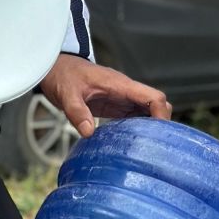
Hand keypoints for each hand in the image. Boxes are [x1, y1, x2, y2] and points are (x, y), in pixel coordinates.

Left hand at [38, 54, 171, 137]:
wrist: (57, 69)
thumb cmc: (63, 76)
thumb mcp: (67, 94)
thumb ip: (77, 112)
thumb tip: (89, 132)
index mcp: (120, 85)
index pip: (153, 96)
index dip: (161, 115)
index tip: (158, 135)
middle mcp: (126, 91)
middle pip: (157, 104)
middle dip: (160, 124)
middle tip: (154, 146)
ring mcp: (123, 99)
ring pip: (149, 112)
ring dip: (150, 128)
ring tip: (146, 149)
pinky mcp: (117, 106)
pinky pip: (135, 117)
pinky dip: (139, 129)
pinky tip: (132, 144)